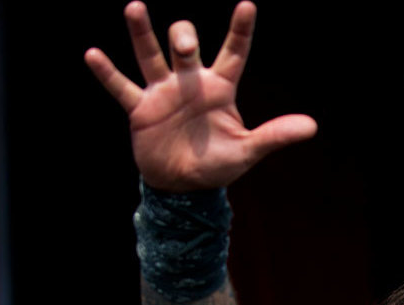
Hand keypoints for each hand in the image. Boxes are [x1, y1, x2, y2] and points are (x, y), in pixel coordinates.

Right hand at [84, 1, 315, 190]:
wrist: (184, 187)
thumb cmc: (218, 164)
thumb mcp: (248, 150)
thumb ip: (275, 135)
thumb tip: (312, 126)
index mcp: (219, 88)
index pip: (233, 52)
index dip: (240, 30)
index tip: (247, 5)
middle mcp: (190, 83)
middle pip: (185, 47)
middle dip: (184, 39)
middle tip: (184, 45)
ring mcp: (163, 93)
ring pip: (150, 56)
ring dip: (142, 34)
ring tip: (134, 8)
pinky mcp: (141, 109)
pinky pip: (121, 87)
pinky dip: (107, 74)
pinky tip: (92, 55)